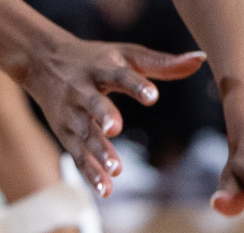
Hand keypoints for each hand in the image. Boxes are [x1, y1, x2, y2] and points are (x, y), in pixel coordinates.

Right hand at [17, 37, 205, 196]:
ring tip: (116, 170)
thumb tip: (200, 60)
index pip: (120, 74)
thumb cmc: (95, 58)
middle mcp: (83, 89)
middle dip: (104, 115)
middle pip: (94, 103)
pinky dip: (90, 172)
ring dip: (99, 152)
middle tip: (115, 129)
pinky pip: (78, 155)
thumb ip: (162, 63)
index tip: (153, 95)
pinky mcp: (65, 133)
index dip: (136, 85)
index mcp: (102, 67)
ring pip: (85, 133)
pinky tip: (106, 189)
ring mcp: (72, 113)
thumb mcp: (126, 54)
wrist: (42, 60)